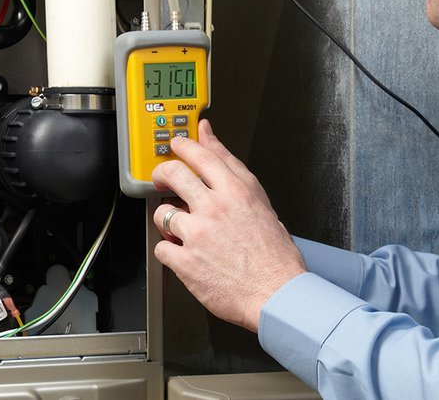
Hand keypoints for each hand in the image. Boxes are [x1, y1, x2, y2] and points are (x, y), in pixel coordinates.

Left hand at [152, 119, 305, 331]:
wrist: (277, 294)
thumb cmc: (276, 258)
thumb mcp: (262, 206)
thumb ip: (236, 174)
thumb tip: (218, 148)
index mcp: (237, 192)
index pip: (203, 155)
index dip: (185, 145)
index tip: (179, 143)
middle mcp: (215, 208)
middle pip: (173, 174)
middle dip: (162, 173)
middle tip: (162, 179)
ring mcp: (198, 234)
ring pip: (162, 213)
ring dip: (167, 220)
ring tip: (180, 230)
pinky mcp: (186, 261)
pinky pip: (161, 248)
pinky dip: (169, 252)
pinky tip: (182, 254)